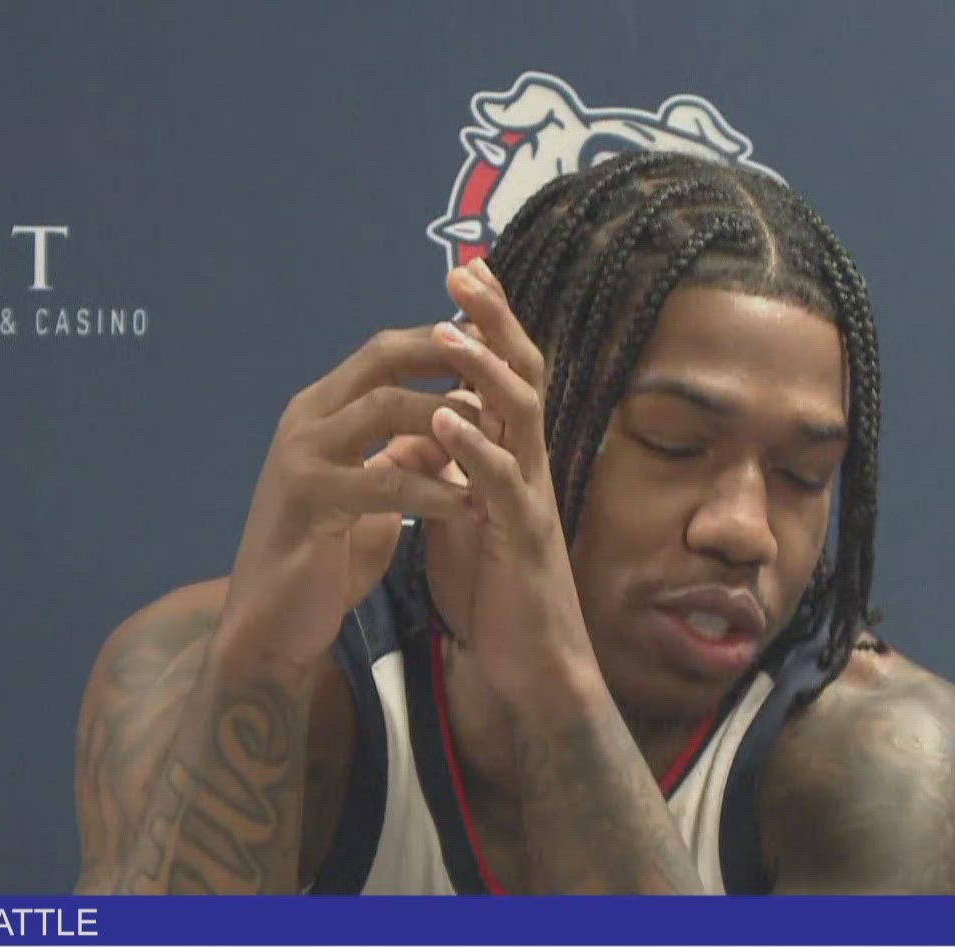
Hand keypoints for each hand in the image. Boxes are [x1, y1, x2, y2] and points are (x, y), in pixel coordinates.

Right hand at [217, 323, 484, 666]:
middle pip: (381, 360)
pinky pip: (384, 482)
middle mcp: (305, 421)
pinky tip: (469, 503)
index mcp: (319, 413)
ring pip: (383, 408)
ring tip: (495, 441)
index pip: (382, 353)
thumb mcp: (371, 496)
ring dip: (447, 422)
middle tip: (502, 373)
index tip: (492, 344)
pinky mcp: (308, 501)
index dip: (438, 343)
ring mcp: (302, 457)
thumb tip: (450, 430)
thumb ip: (402, 457)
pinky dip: (432, 490)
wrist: (270, 625)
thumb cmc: (324, 561)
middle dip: (446, 359)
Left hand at [423, 259, 599, 697]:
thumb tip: (424, 428)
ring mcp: (531, 499)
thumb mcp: (466, 519)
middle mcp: (529, 467)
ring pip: (522, 417)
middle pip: (523, 375)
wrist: (530, 667)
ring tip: (451, 333)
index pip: (504, 376)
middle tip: (466, 272)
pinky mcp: (524, 538)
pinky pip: (500, 483)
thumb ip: (451, 471)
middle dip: (495, 322)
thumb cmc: (499, 595)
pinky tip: (445, 420)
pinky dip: (473, 447)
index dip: (488, 324)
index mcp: (511, 460)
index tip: (463, 276)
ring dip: (485, 371)